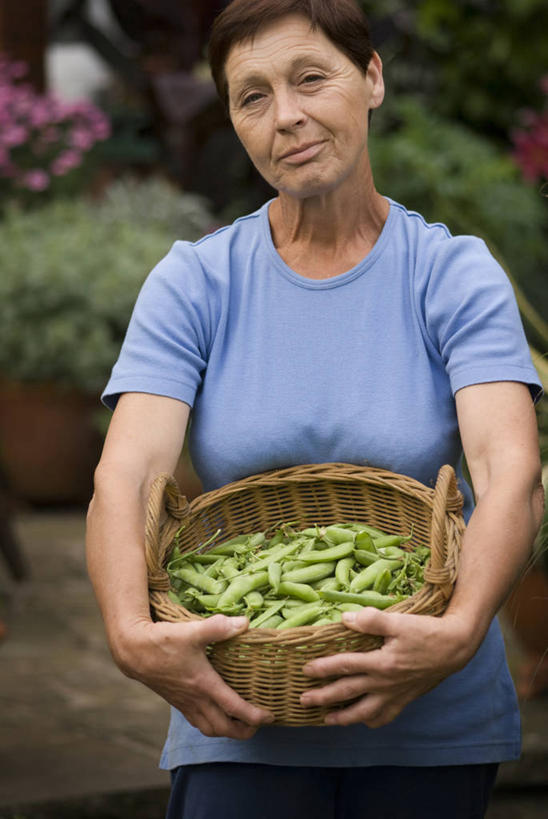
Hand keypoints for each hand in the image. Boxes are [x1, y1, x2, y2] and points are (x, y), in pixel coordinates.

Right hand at [114, 614, 274, 738]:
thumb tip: (244, 622)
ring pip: (210, 729)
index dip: (254, 715)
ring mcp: (186, 703)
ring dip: (228, 732)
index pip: (234, 708)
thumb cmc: (163, 641)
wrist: (134, 651)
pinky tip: (217, 713)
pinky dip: (212, 725)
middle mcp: (196, 699)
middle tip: (260, 724)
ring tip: (242, 724)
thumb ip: (219, 627)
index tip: (270, 716)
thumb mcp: (192, 631)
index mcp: (204, 684)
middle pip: (224, 728)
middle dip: (244, 731)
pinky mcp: (178, 702)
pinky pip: (198, 722)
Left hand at [300, 609, 474, 727]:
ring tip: (326, 720)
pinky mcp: (405, 699)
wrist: (454, 648)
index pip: (344, 666)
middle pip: (347, 693)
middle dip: (323, 698)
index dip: (323, 668)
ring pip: (364, 712)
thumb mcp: (399, 621)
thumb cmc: (426, 632)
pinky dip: (372, 720)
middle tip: (303, 701)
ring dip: (343, 717)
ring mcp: (395, 695)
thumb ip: (371, 620)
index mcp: (381, 663)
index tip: (305, 671)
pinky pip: (385, 716)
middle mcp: (385, 683)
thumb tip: (345, 618)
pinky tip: (363, 720)